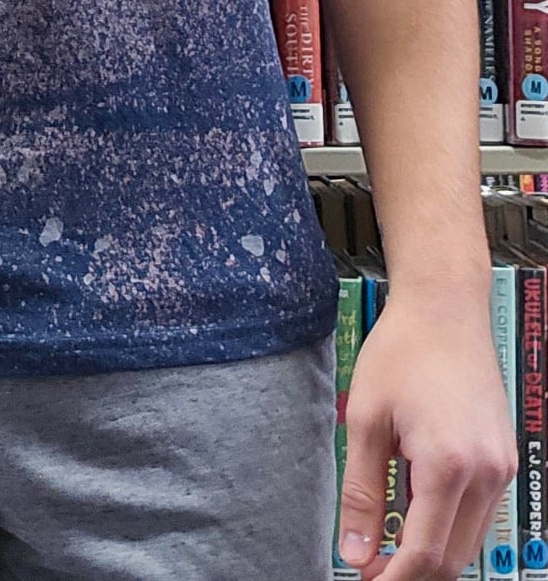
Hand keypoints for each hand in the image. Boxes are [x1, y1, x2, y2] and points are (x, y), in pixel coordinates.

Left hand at [337, 285, 516, 579]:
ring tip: (387, 543)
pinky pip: (479, 514)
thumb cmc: (404, 350)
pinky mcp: (503, 457)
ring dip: (432, 553)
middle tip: (370, 566)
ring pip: (469, 542)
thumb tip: (355, 552)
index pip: (425, 555)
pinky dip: (449, 526)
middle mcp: (486, 473)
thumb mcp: (367, 419)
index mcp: (449, 466)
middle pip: (453, 558)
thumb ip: (361, 492)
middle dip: (412, 572)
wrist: (445, 306)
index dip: (393, 580)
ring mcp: (500, 466)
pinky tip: (415, 511)